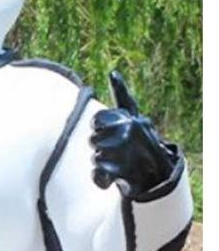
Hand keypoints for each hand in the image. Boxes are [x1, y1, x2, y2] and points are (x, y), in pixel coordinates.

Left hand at [89, 70, 176, 197]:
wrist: (158, 172)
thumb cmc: (140, 140)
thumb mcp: (133, 115)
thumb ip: (122, 95)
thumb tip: (113, 72)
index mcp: (128, 119)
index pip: (97, 121)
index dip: (98, 128)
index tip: (106, 132)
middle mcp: (127, 133)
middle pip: (93, 140)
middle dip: (99, 146)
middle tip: (114, 150)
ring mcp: (125, 153)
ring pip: (95, 158)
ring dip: (101, 162)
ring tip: (116, 163)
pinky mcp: (123, 174)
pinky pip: (97, 175)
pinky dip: (100, 178)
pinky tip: (108, 177)